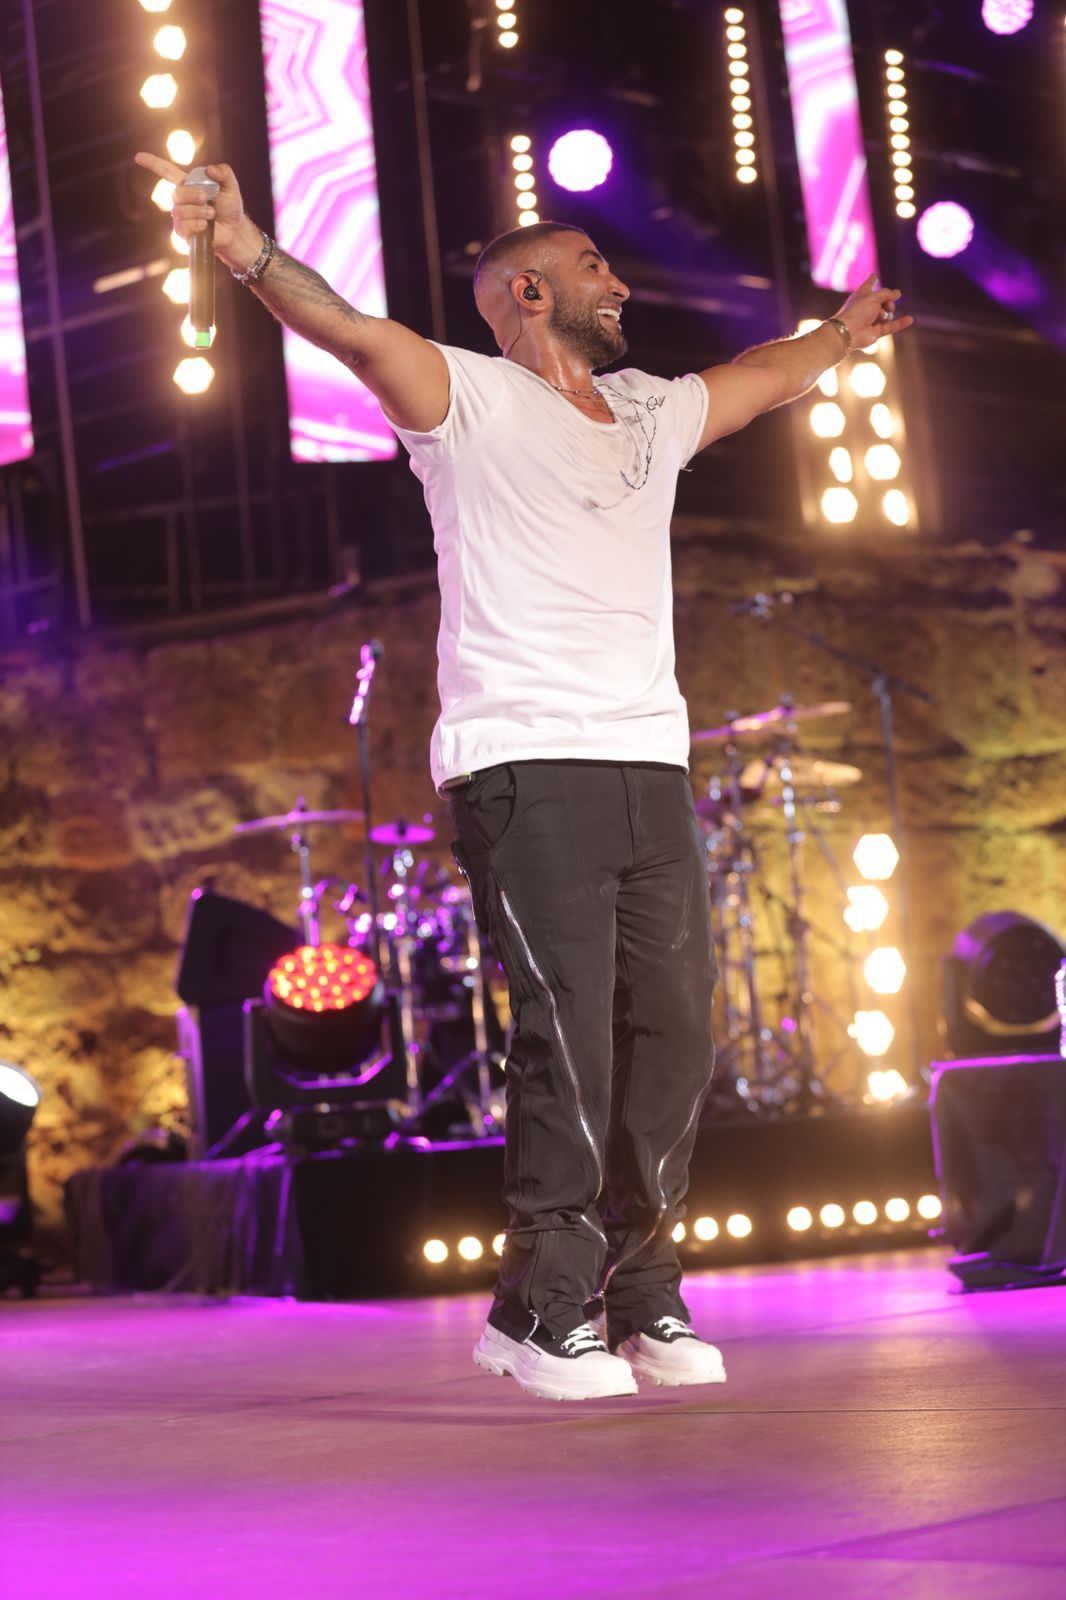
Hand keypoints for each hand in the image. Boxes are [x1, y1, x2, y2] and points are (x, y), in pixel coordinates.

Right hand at [134, 152, 254, 264]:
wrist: (235, 231)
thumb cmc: (230, 208)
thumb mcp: (231, 187)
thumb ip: (224, 173)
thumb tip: (210, 169)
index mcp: (188, 184)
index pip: (166, 171)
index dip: (152, 164)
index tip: (138, 157)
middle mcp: (181, 200)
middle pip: (176, 193)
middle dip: (193, 195)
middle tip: (207, 199)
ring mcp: (180, 217)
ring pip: (179, 211)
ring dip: (198, 212)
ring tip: (211, 215)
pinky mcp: (183, 233)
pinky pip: (182, 227)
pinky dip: (195, 224)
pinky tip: (204, 226)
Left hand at [836, 274, 913, 347]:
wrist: (848, 332)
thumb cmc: (857, 311)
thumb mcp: (873, 297)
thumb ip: (887, 294)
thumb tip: (898, 293)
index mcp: (861, 295)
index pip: (868, 285)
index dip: (871, 280)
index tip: (873, 276)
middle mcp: (866, 307)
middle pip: (884, 300)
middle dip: (889, 301)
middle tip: (888, 305)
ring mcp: (871, 320)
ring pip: (888, 314)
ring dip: (887, 314)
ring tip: (880, 316)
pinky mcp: (876, 332)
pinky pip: (891, 326)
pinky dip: (900, 323)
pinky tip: (910, 319)